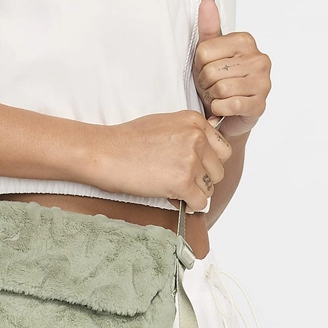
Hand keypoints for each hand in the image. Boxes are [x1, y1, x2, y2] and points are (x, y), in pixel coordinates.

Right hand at [91, 110, 231, 212]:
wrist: (104, 153)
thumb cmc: (126, 140)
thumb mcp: (164, 124)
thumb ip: (189, 132)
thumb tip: (207, 144)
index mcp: (195, 121)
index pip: (222, 149)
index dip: (207, 162)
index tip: (190, 167)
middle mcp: (197, 138)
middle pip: (218, 170)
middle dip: (202, 179)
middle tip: (179, 180)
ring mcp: (191, 160)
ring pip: (210, 188)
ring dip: (194, 192)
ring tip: (171, 188)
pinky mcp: (182, 182)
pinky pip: (199, 202)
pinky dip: (188, 205)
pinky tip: (172, 198)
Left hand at [192, 0, 271, 137]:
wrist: (228, 118)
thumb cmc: (217, 84)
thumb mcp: (208, 56)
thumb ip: (208, 29)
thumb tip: (206, 1)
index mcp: (245, 41)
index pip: (204, 52)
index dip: (198, 68)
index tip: (206, 74)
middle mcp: (259, 58)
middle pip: (211, 71)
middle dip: (205, 86)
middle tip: (211, 90)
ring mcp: (263, 82)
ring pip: (220, 89)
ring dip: (212, 99)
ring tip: (217, 99)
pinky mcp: (260, 104)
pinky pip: (229, 105)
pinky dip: (219, 110)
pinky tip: (222, 110)